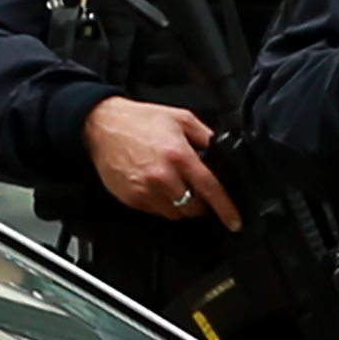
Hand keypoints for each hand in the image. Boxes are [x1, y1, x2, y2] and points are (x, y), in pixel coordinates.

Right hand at [82, 96, 241, 229]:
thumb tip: (219, 152)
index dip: (226, 209)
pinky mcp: (132, 199)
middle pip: (194, 208)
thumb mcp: (181, 118)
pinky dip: (161, 203)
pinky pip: (156, 212)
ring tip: (173, 183)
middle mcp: (163, 176)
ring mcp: (145, 191)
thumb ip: (204, 136)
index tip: (235, 222)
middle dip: (201, 202)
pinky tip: (157, 185)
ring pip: (175, 213)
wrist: (103, 125)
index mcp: (179, 155)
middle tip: (195, 187)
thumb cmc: (139, 121)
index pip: (210, 189)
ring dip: (181, 204)